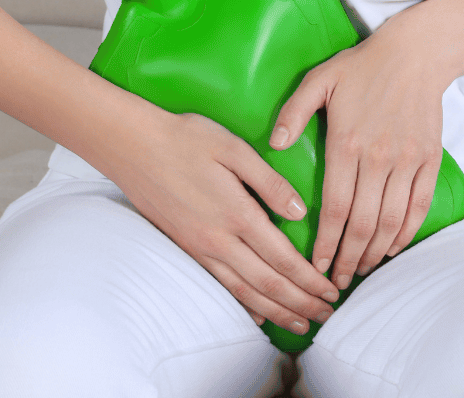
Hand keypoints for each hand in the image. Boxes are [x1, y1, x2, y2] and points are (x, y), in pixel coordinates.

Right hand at [100, 108, 341, 334]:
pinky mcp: (186, 249)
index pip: (283, 258)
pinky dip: (243, 305)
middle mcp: (219, 240)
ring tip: (301, 324)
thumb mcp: (233, 147)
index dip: (310, 279)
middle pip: (268, 284)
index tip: (331, 290)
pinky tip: (257, 315)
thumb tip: (300, 211)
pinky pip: (220, 286)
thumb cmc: (185, 139)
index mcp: (237, 213)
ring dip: (276, 312)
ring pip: (245, 292)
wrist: (132, 146)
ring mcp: (200, 248)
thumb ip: (269, 181)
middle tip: (327, 316)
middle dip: (301, 303)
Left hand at [267, 28, 447, 291]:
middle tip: (337, 280)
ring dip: (375, 252)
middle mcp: (378, 158)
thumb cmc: (362, 66)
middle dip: (348, 259)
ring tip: (361, 269)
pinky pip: (418, 207)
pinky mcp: (428, 160)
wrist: (416, 54)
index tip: (316, 265)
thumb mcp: (319, 80)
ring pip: (391, 221)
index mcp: (347, 143)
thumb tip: (274, 145)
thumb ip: (292, 111)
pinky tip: (392, 248)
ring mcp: (406, 161)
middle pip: (363, 224)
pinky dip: (406, 234)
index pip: (335, 208)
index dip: (326, 243)